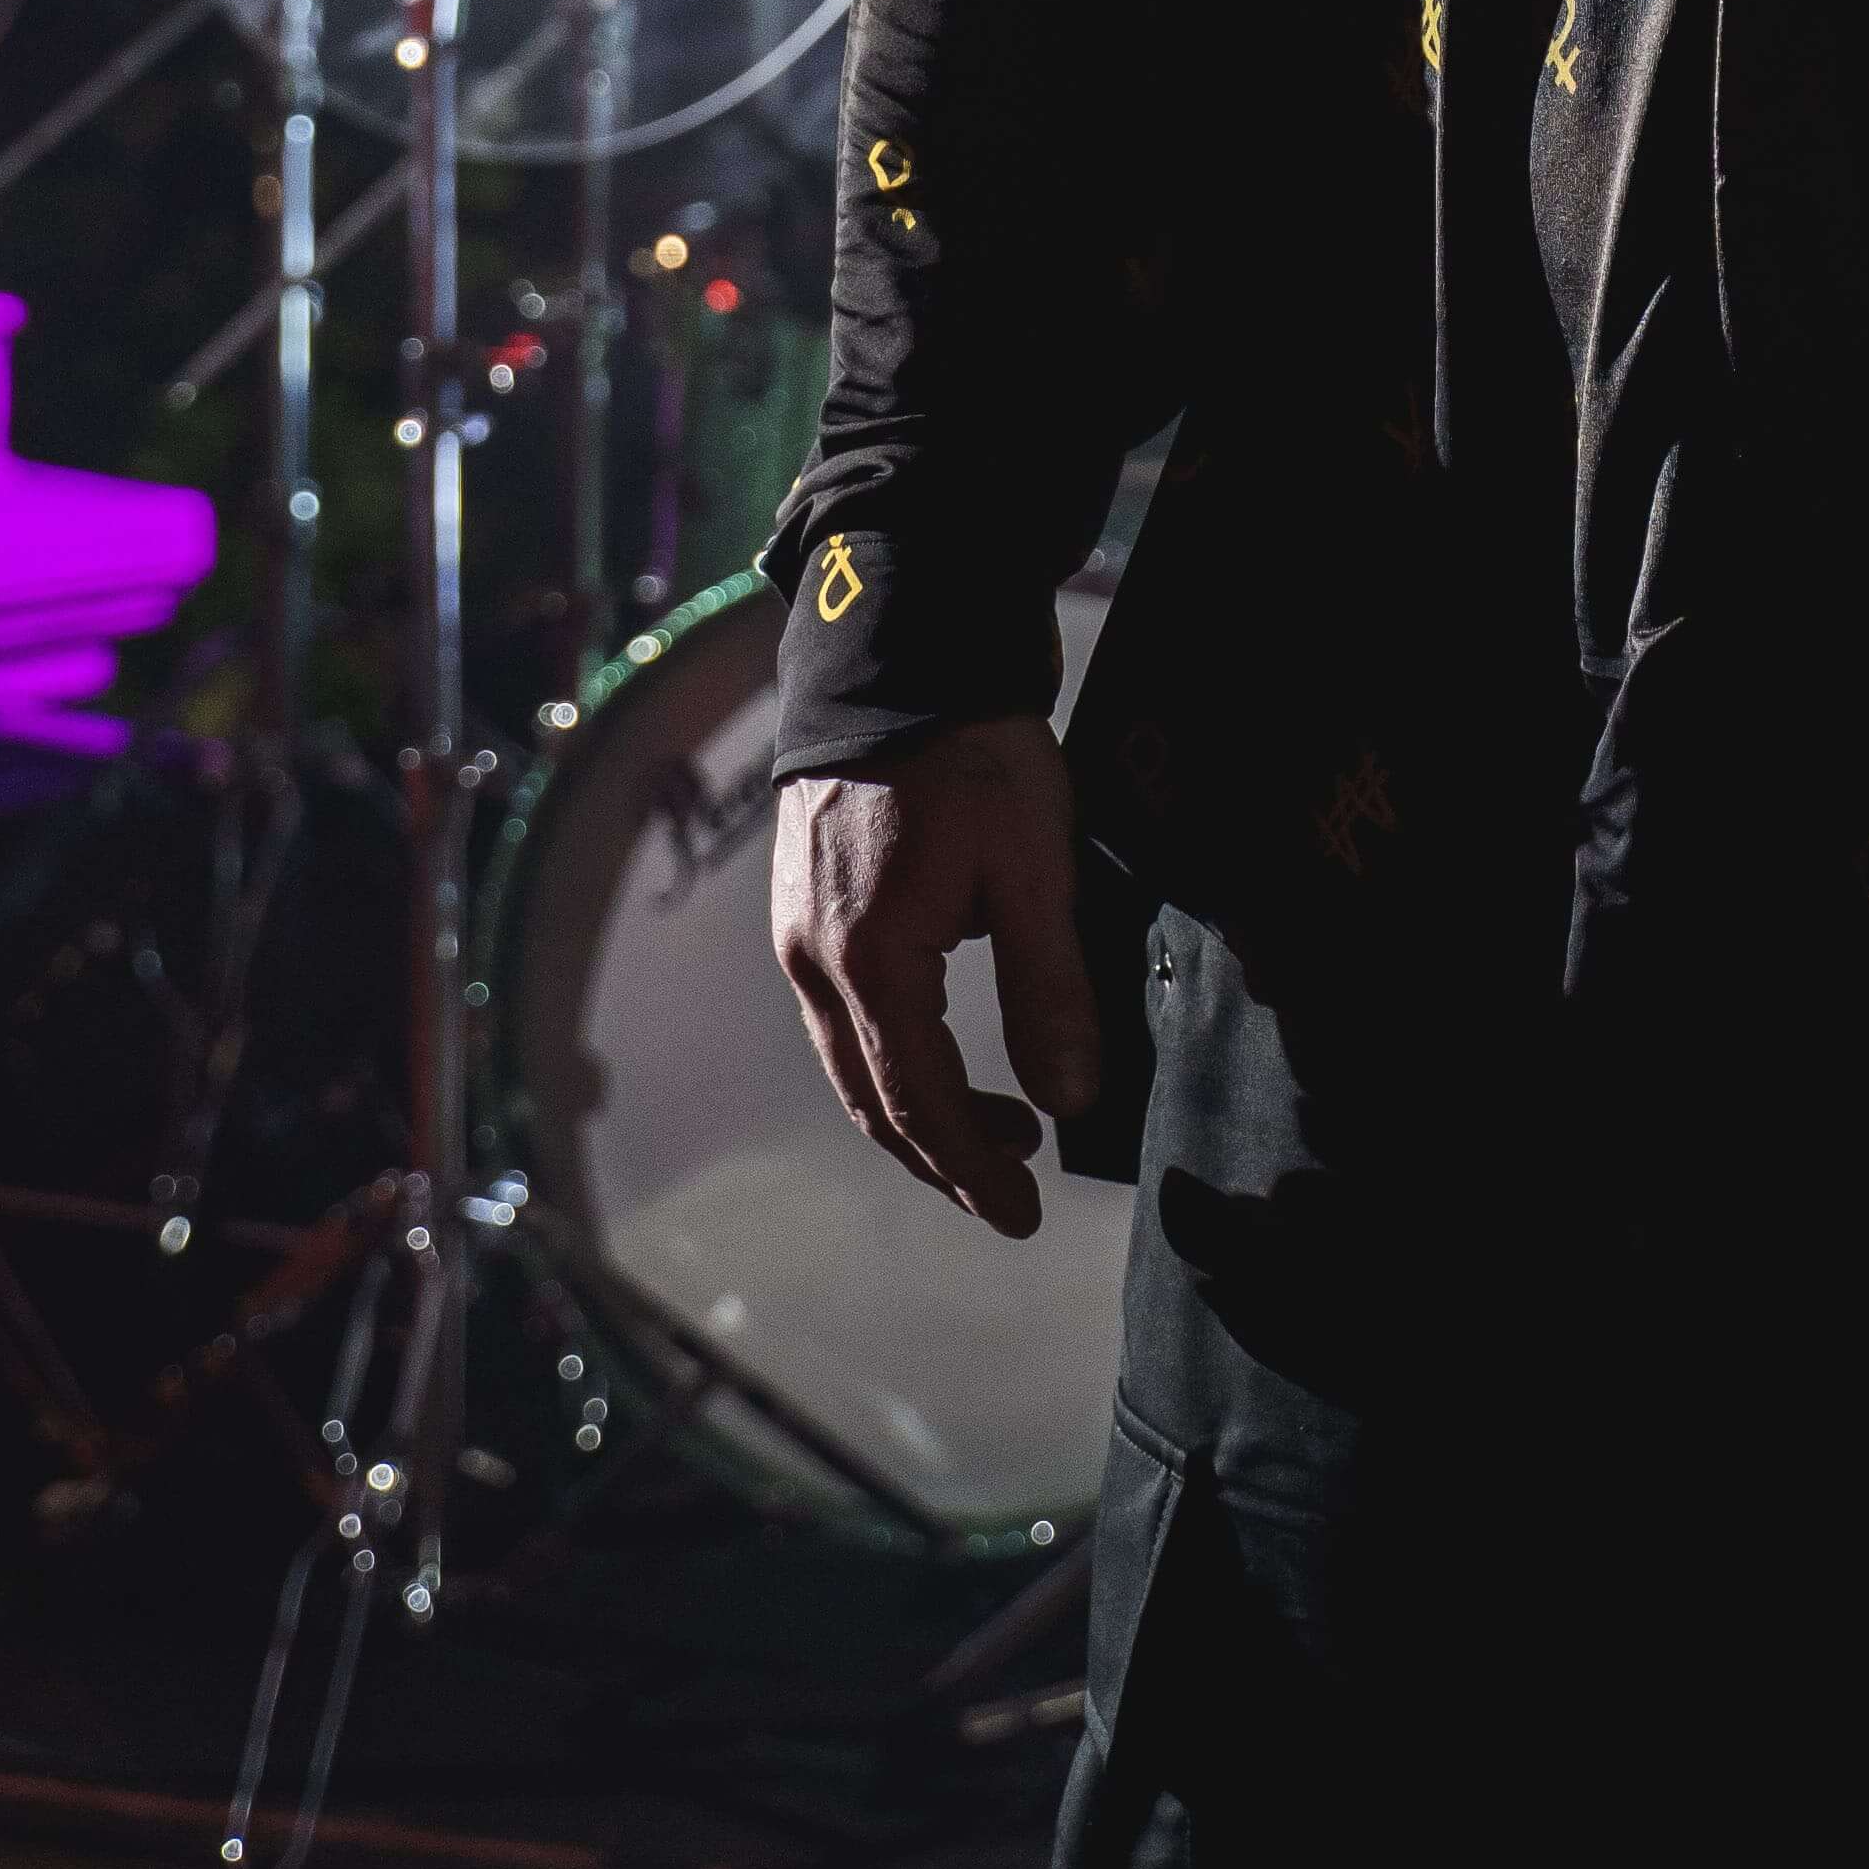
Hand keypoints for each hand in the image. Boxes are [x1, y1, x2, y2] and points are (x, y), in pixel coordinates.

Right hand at [771, 711, 1103, 1241]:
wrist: (898, 654)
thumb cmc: (972, 753)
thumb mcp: (1034, 869)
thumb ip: (1049, 989)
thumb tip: (1071, 1099)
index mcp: (870, 962)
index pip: (920, 1103)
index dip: (972, 1170)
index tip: (1020, 1214)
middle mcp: (814, 961)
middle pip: (872, 1099)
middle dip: (944, 1156)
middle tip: (1013, 1186)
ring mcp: (797, 934)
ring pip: (850, 1061)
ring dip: (919, 1108)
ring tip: (1002, 1121)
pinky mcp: (801, 906)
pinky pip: (840, 1017)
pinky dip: (891, 1057)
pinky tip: (943, 1047)